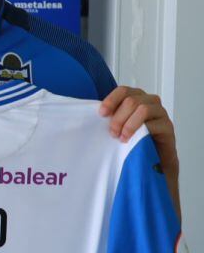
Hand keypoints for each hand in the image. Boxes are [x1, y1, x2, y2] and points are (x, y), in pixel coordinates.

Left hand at [99, 85, 180, 216]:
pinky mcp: (168, 127)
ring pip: (143, 108)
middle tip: (111, 133)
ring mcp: (160, 114)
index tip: (101, 114)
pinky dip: (139, 131)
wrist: (151, 162)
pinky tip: (130, 141)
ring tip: (120, 137)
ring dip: (128, 123)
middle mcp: (150, 103)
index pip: (124, 90)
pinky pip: (154, 123)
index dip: (111, 100)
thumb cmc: (130, 144)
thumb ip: (108, 119)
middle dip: (118, 117)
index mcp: (136, 99)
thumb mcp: (116, 128)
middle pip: (132, 99)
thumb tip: (85, 116)